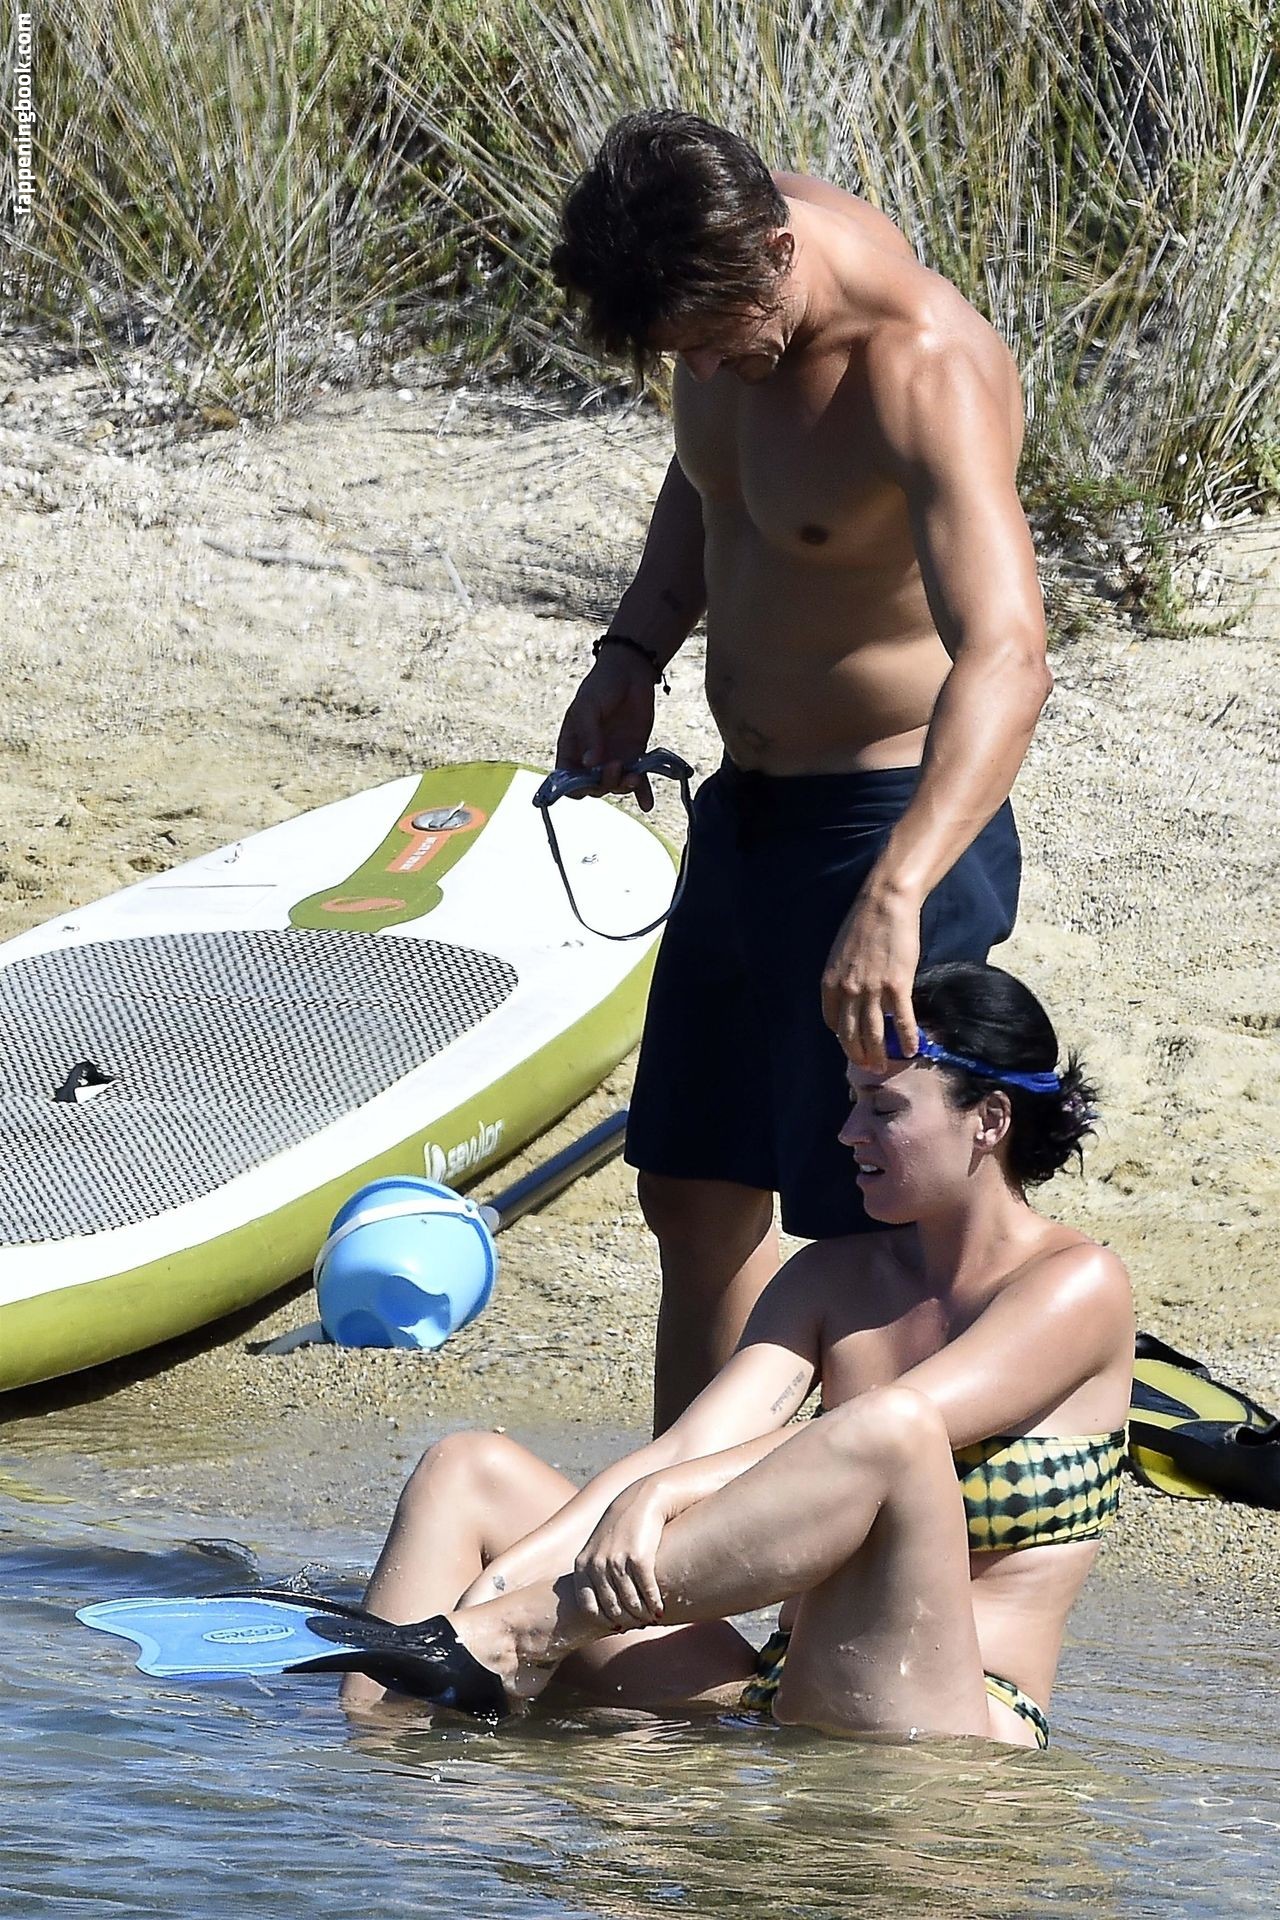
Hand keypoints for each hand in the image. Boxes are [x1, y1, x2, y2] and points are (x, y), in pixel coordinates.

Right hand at [555, 651, 657, 809]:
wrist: (631, 672)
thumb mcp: (588, 706)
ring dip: (624, 787)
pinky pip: (637, 779)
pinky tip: (647, 804)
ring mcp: (614, 758)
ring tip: (634, 776)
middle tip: (616, 766)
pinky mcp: (635, 755)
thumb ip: (590, 735)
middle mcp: (591, 758)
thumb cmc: (601, 686)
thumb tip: (591, 764)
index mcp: (572, 747)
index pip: (567, 779)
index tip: (588, 781)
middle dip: (604, 784)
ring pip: (615, 786)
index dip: (575, 786)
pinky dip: (642, 793)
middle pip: (593, 787)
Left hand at [573, 1477, 671, 1628]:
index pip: (589, 1607)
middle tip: (638, 1625)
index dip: (604, 1620)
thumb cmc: (622, 1527)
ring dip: (641, 1615)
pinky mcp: (638, 1558)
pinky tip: (660, 1610)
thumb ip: (596, 1573)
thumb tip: (603, 1608)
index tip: (618, 1626)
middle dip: (626, 1620)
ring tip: (650, 1619)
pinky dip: (654, 1604)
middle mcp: (597, 1564)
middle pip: (611, 1608)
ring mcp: (616, 1561)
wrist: (644, 1499)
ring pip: (630, 1603)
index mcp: (583, 1564)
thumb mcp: (599, 1547)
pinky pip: (647, 1591)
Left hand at [821, 880, 922, 1068]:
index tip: (852, 1042)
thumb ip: (842, 979)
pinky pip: (902, 1020)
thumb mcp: (840, 954)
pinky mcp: (897, 986)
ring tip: (884, 1067)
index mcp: (830, 983)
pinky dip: (907, 1038)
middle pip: (850, 1035)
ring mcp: (872, 990)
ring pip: (874, 1034)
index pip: (832, 1022)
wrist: (885, 904)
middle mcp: (848, 991)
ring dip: (879, 1055)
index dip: (842, 1037)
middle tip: (868, 1068)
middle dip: (858, 1055)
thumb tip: (851, 997)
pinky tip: (912, 1050)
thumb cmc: (864, 924)